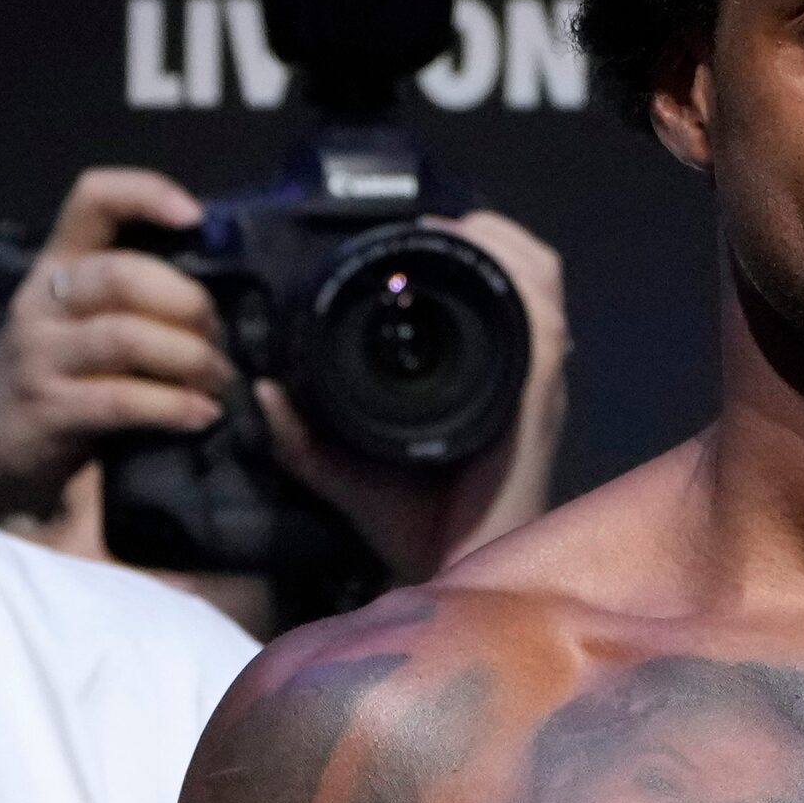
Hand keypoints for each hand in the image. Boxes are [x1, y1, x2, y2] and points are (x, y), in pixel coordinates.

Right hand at [0, 168, 230, 521]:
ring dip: (190, 358)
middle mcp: (43, 300)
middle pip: (122, 276)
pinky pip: (122, 400)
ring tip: (219, 379)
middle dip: (189, 304)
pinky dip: (174, 406)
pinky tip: (202, 415)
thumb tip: (234, 277)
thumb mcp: (91, 317)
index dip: (145, 194)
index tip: (196, 216)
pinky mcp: (49, 408)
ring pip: (126, 337)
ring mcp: (40, 354)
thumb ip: (143, 291)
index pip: (92, 201)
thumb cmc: (65, 370)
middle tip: (220, 338)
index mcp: (61, 263)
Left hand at [261, 210, 568, 581]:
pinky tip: (472, 261)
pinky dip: (515, 280)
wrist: (454, 579)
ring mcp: (534, 386)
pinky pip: (541, 322)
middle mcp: (521, 378)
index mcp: (490, 388)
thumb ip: (301, 436)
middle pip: (533, 274)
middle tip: (434, 223)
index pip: (503, 297)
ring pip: (542, 283)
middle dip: (491, 236)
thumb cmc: (418, 535)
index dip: (475, 251)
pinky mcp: (534, 399)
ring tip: (451, 230)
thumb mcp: (343, 470)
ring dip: (502, 246)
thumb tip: (261, 391)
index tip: (420, 232)